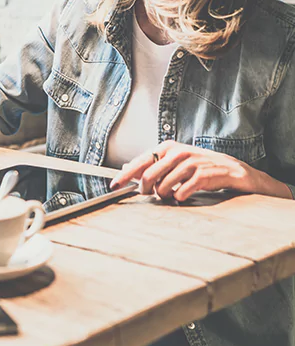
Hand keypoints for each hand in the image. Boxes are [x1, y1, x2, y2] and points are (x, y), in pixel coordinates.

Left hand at [110, 141, 263, 201]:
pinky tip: (184, 194)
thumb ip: (151, 165)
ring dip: (164, 195)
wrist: (232, 170)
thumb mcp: (174, 162)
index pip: (139, 162)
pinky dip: (179, 197)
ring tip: (173, 193)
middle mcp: (177, 152)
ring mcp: (191, 163)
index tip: (113, 186)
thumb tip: (125, 168)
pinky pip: (180, 192)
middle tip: (151, 194)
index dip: (124, 176)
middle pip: (148, 176)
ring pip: (162, 187)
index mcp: (167, 147)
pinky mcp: (202, 175)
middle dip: (145, 190)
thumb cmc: (199, 167)